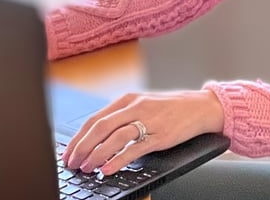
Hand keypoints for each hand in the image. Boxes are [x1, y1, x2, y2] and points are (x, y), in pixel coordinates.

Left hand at [62, 89, 223, 175]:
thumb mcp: (143, 105)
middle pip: (100, 127)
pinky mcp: (160, 136)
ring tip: (87, 168)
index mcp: (128, 100)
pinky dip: (118, 160)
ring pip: (114, 137)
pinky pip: (134, 149)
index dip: (78, 138)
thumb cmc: (171, 108)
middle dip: (82, 148)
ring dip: (96, 154)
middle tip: (73, 163)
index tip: (68, 153)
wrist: (200, 107)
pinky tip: (108, 169)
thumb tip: (96, 138)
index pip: (94, 119)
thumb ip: (122, 117)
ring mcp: (148, 121)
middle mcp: (135, 107)